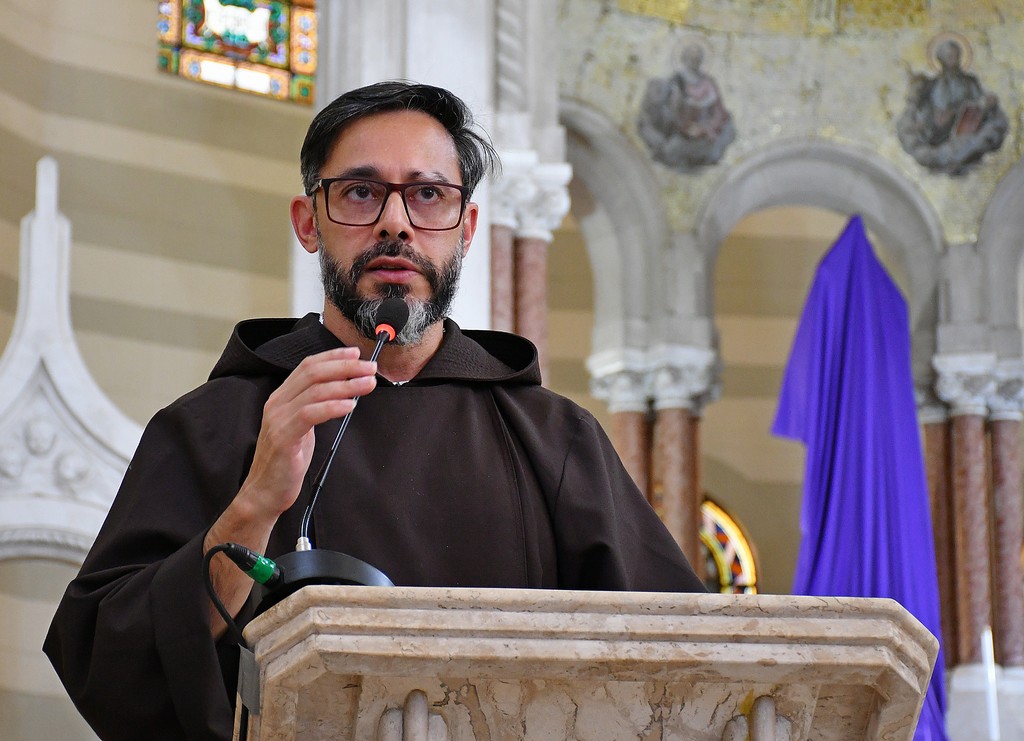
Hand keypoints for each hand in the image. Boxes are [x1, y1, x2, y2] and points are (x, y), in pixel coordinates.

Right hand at [242, 346, 377, 520]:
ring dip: (346, 384)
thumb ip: (316, 406)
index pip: (308, 366)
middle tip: (370, 368)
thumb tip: (346, 390)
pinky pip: (310, 414)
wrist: (265, 491)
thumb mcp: (303, 426)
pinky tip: (350, 405)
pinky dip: (333, 406)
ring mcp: (278, 418)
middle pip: (314, 373)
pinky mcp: (283, 437)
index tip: (357, 353)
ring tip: (368, 384)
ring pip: (315, 390)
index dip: (333, 356)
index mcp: (281, 397)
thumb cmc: (287, 460)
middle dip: (345, 367)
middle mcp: (277, 402)